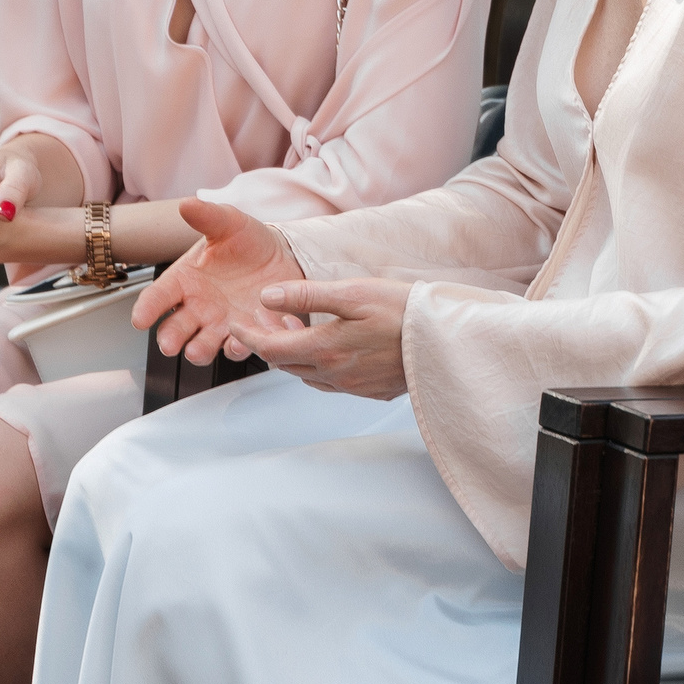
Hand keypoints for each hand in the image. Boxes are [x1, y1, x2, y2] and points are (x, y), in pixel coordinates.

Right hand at [131, 200, 302, 364]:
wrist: (284, 255)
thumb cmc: (247, 240)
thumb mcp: (228, 223)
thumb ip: (207, 216)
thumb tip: (186, 204)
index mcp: (185, 280)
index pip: (158, 296)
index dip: (147, 309)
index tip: (139, 320)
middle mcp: (198, 307)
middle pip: (175, 329)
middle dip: (170, 339)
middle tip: (169, 345)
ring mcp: (221, 323)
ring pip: (203, 345)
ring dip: (200, 351)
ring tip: (198, 351)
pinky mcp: (248, 333)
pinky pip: (240, 346)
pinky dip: (239, 348)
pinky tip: (242, 344)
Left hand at [239, 279, 412, 399]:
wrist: (447, 340)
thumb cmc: (405, 311)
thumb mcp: (352, 293)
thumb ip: (306, 295)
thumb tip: (266, 298)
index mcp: (326, 350)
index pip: (270, 349)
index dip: (247, 335)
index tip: (235, 321)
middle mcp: (336, 375)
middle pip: (285, 364)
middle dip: (268, 342)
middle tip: (265, 317)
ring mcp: (355, 386)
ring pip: (307, 375)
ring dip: (293, 354)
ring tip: (294, 327)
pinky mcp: (373, 391)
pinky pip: (333, 382)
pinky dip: (318, 364)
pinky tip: (329, 346)